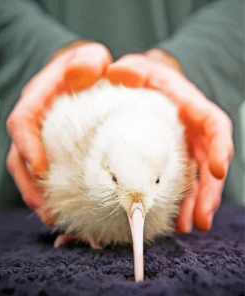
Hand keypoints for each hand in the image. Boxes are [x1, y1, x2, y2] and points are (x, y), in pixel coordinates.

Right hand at [6, 41, 111, 223]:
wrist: (88, 76)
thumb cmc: (90, 67)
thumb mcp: (90, 57)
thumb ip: (87, 60)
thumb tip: (80, 75)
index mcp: (38, 99)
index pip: (22, 122)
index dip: (27, 147)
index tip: (40, 169)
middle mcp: (35, 123)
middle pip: (21, 157)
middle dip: (30, 185)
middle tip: (46, 210)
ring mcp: (42, 139)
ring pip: (30, 172)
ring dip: (39, 196)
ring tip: (54, 218)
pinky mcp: (53, 151)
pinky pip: (47, 174)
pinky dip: (53, 193)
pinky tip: (66, 208)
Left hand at [105, 49, 233, 232]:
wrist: (135, 87)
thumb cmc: (135, 76)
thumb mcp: (131, 68)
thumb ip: (126, 69)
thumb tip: (113, 70)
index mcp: (186, 103)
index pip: (213, 123)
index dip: (219, 146)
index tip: (218, 170)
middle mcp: (190, 127)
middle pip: (209, 160)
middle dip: (209, 191)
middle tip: (199, 220)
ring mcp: (183, 145)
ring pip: (198, 177)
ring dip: (196, 203)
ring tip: (187, 227)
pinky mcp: (172, 157)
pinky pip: (182, 181)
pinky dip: (181, 201)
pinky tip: (174, 219)